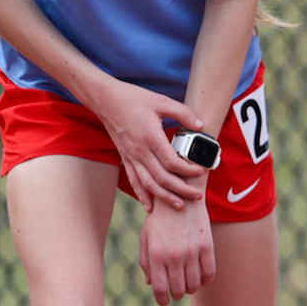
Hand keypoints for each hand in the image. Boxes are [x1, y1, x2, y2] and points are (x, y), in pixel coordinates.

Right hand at [88, 78, 207, 211]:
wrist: (106, 100)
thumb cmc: (134, 98)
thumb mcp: (161, 100)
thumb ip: (182, 112)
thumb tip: (200, 125)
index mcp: (151, 137)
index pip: (172, 162)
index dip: (188, 170)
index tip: (200, 171)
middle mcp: (140, 151)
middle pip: (162, 178)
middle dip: (181, 190)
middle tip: (196, 196)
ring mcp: (131, 157)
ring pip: (149, 184)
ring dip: (164, 197)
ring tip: (179, 205)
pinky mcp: (125, 158)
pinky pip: (134, 181)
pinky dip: (142, 195)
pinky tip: (150, 206)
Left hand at [138, 197, 214, 305]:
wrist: (180, 195)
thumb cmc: (159, 219)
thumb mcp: (146, 237)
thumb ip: (146, 262)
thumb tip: (152, 284)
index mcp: (156, 255)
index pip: (160, 289)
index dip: (162, 300)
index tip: (164, 301)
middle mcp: (174, 256)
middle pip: (179, 290)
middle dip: (176, 294)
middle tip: (176, 291)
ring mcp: (192, 252)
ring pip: (195, 285)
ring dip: (191, 288)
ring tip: (187, 283)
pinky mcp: (207, 246)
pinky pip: (209, 273)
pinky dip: (205, 280)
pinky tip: (200, 276)